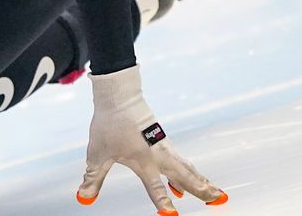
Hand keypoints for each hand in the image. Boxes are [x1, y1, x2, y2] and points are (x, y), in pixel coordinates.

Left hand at [78, 65, 227, 214]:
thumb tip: (83, 197)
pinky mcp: (163, 141)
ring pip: (187, 169)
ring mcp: (164, 148)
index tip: (171, 215)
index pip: (155, 188)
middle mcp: (158, 156)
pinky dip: (189, 173)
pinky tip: (184, 185)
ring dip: (202, 181)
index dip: (163, 203)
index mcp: (143, 161)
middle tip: (219, 200)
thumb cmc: (108, 125)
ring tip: (216, 194)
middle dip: (202, 190)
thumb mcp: (97, 155)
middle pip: (185, 177)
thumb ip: (93, 179)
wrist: (119, 98)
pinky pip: (180, 161)